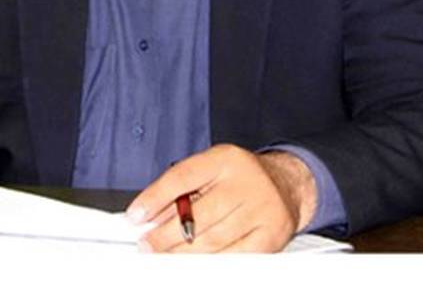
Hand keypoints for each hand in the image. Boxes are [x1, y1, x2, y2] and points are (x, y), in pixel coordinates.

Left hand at [126, 144, 318, 252]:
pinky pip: (235, 256)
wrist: (287, 184)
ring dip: (183, 252)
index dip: (154, 197)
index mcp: (225, 158)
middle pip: (198, 214)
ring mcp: (262, 208)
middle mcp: (246, 180)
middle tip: (147, 244)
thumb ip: (180, 190)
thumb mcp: (210, 170)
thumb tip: (148, 217)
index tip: (135, 216)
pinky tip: (195, 263)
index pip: (182, 177)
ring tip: (164, 255)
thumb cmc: (240, 178)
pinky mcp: (272, 235)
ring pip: (214, 239)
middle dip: (165, 234)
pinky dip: (211, 262)